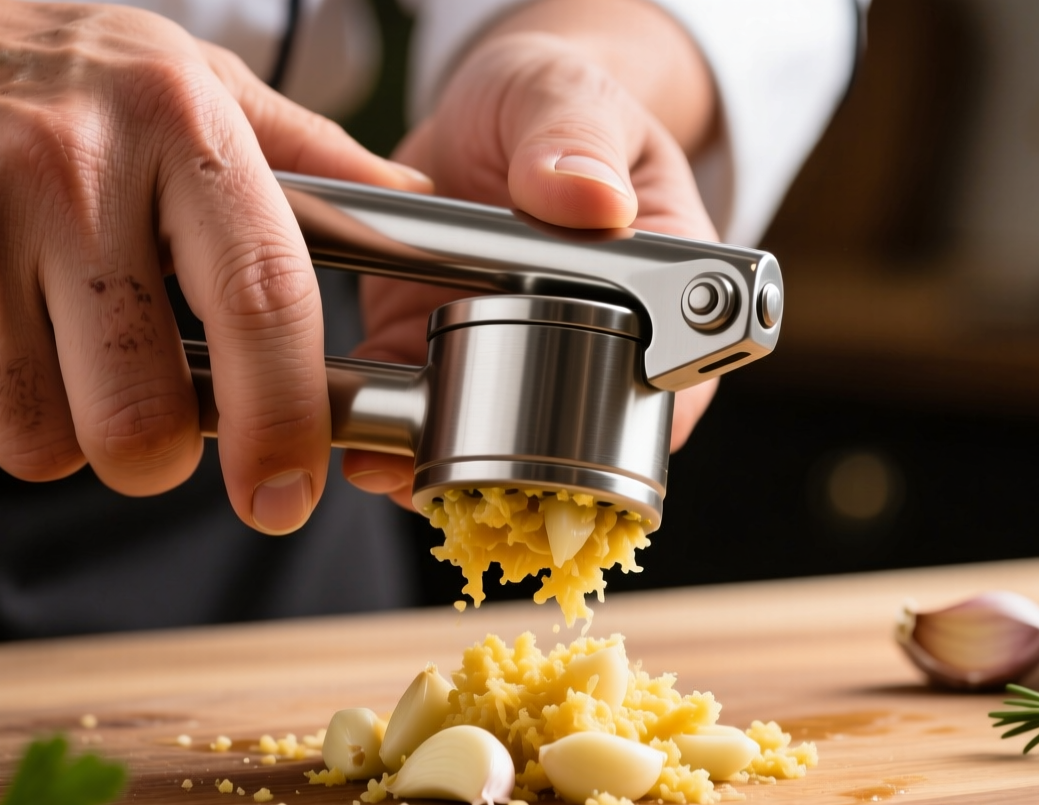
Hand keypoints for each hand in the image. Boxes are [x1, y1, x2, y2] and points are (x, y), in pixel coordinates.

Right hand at [0, 0, 426, 533]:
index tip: (285, 493)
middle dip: (152, 452)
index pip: (262, 302)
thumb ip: (305, 154)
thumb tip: (415, 214)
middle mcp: (67, 173)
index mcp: (175, 123)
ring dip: (53, 430)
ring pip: (40, 443)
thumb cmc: (32, 66)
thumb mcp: (183, 75)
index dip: (285, 424)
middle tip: (142, 411)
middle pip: (142, 418)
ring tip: (38, 342)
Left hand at [341, 5, 721, 508]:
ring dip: (445, 469)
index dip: (632, 429)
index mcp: (661, 284)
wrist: (485, 108)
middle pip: (582, 445)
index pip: (676, 384)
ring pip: (497, 452)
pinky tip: (362, 441)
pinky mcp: (444, 356)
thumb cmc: (550, 99)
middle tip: (454, 465)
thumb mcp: (563, 97)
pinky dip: (390, 439)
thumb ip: (573, 138)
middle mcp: (595, 342)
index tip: (576, 450)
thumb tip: (591, 197)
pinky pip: (423, 420)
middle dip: (520, 472)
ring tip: (394, 465)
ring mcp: (514, 357)